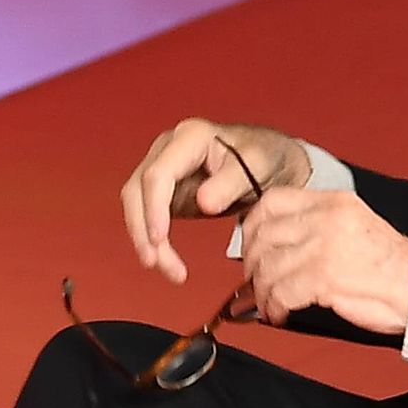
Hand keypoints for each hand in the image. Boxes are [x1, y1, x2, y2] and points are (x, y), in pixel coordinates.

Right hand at [121, 116, 301, 282]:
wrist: (270, 161)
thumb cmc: (265, 157)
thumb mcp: (259, 164)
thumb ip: (231, 183)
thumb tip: (204, 202)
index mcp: (190, 137)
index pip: (158, 174)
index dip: (154, 208)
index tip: (160, 238)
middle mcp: (168, 149)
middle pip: (138, 191)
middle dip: (143, 230)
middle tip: (156, 262)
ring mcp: (163, 168)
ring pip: (137, 206)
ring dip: (145, 240)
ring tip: (169, 270)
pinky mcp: (164, 190)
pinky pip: (148, 216)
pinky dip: (155, 240)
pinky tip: (167, 261)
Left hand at [240, 181, 407, 335]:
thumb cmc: (390, 265)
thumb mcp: (354, 225)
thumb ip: (318, 224)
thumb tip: (277, 242)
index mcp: (334, 202)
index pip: (273, 201)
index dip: (253, 225)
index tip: (252, 245)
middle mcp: (325, 219)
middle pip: (264, 235)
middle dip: (252, 262)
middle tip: (255, 280)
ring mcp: (323, 247)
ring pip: (268, 267)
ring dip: (262, 291)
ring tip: (269, 303)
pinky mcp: (323, 277)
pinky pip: (280, 293)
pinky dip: (274, 308)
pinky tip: (280, 314)